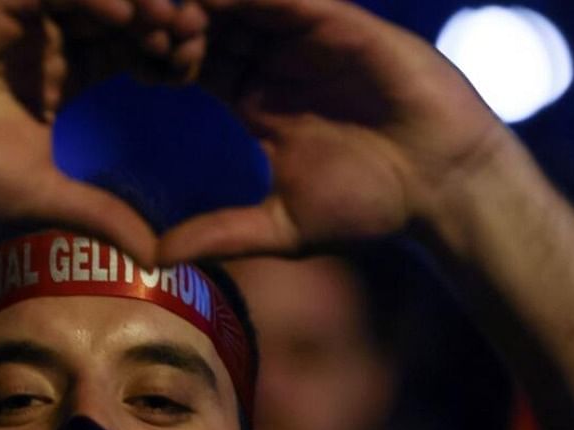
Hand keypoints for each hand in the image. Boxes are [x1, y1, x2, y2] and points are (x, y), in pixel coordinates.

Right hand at [0, 0, 203, 263]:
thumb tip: (157, 258)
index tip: (195, 71)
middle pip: (121, 14)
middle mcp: (48, 41)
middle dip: (162, 21)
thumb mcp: (45, 196)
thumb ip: (101, 214)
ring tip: (171, 21)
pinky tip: (121, 13)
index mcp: (66, 77)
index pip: (130, 51)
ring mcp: (20, 19)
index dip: (166, 55)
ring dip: (134, 3)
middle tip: (198, 36)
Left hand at [159, 0, 515, 261]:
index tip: (130, 66)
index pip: (196, 64)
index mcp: (256, 101)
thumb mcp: (280, 227)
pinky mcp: (346, 27)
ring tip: (173, 9)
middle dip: (175, 22)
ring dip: (210, 4)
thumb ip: (219, 234)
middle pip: (212, 25)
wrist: (443, 190)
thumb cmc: (370, 207)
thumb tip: (154, 260)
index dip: (161, 59)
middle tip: (139, 25)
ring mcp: (311, 40)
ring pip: (247, 3)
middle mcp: (278, 63)